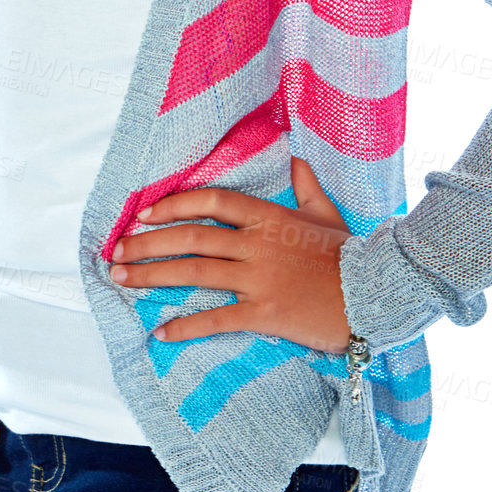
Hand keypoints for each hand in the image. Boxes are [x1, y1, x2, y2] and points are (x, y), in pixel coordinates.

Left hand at [108, 156, 353, 352]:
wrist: (374, 295)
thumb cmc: (348, 255)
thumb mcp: (327, 214)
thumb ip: (307, 186)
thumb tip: (296, 159)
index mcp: (269, 216)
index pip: (211, 202)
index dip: (173, 205)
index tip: (143, 214)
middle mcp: (258, 244)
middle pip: (191, 237)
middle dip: (148, 243)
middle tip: (117, 252)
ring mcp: (259, 279)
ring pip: (195, 273)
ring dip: (153, 276)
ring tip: (122, 280)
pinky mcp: (264, 314)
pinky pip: (217, 319)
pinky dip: (186, 326)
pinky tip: (161, 332)